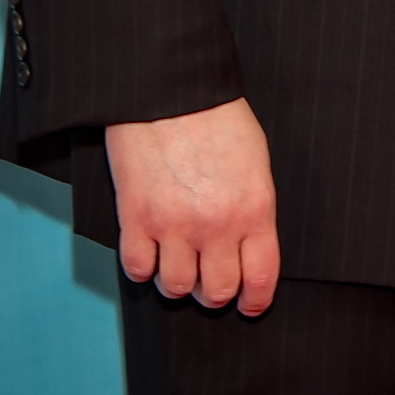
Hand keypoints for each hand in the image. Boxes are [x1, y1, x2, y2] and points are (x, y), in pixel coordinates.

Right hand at [106, 97, 279, 316]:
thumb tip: (249, 244)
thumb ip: (254, 207)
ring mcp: (173, 225)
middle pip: (217, 291)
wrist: (169, 89)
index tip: (248, 306)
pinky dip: (143, 268)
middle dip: (215, 292)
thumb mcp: (255, 160)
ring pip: (176, 288)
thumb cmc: (216, 116)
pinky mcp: (135, 218)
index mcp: (253, 209)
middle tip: (209, 279)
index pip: (259, 278)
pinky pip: (138, 269)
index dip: (254, 301)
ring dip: (177, 283)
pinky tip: (149, 252)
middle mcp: (215, 225)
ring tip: (177, 264)